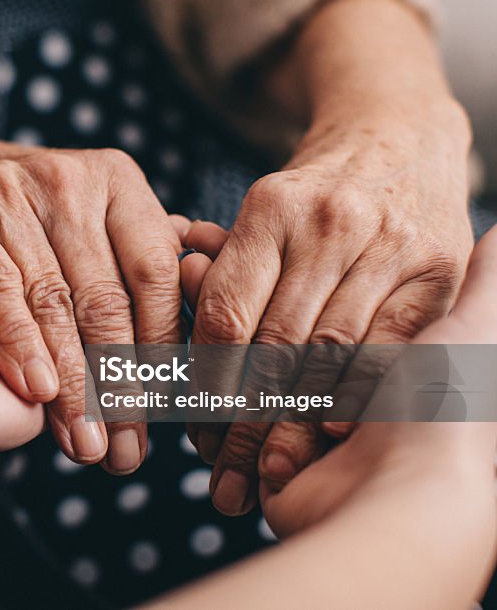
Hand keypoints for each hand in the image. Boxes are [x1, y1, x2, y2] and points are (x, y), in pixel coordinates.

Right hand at [0, 139, 184, 472]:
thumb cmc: (42, 219)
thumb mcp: (99, 225)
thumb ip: (143, 269)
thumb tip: (202, 336)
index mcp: (118, 181)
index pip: (155, 276)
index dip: (163, 350)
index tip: (166, 414)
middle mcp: (68, 180)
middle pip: (104, 298)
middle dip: (119, 386)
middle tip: (124, 450)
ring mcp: (9, 193)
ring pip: (52, 303)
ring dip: (72, 385)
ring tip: (86, 444)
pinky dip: (18, 345)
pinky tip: (37, 393)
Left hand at [192, 100, 473, 514]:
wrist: (399, 141)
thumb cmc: (311, 195)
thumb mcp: (260, 213)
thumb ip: (220, 260)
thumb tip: (178, 280)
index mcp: (271, 207)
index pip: (228, 310)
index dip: (208, 377)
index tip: (194, 427)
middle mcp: (329, 224)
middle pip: (277, 342)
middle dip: (246, 418)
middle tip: (223, 472)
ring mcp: (387, 245)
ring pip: (331, 352)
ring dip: (297, 422)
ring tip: (268, 471)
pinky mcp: (434, 269)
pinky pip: (390, 347)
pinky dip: (358, 395)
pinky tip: (332, 434)